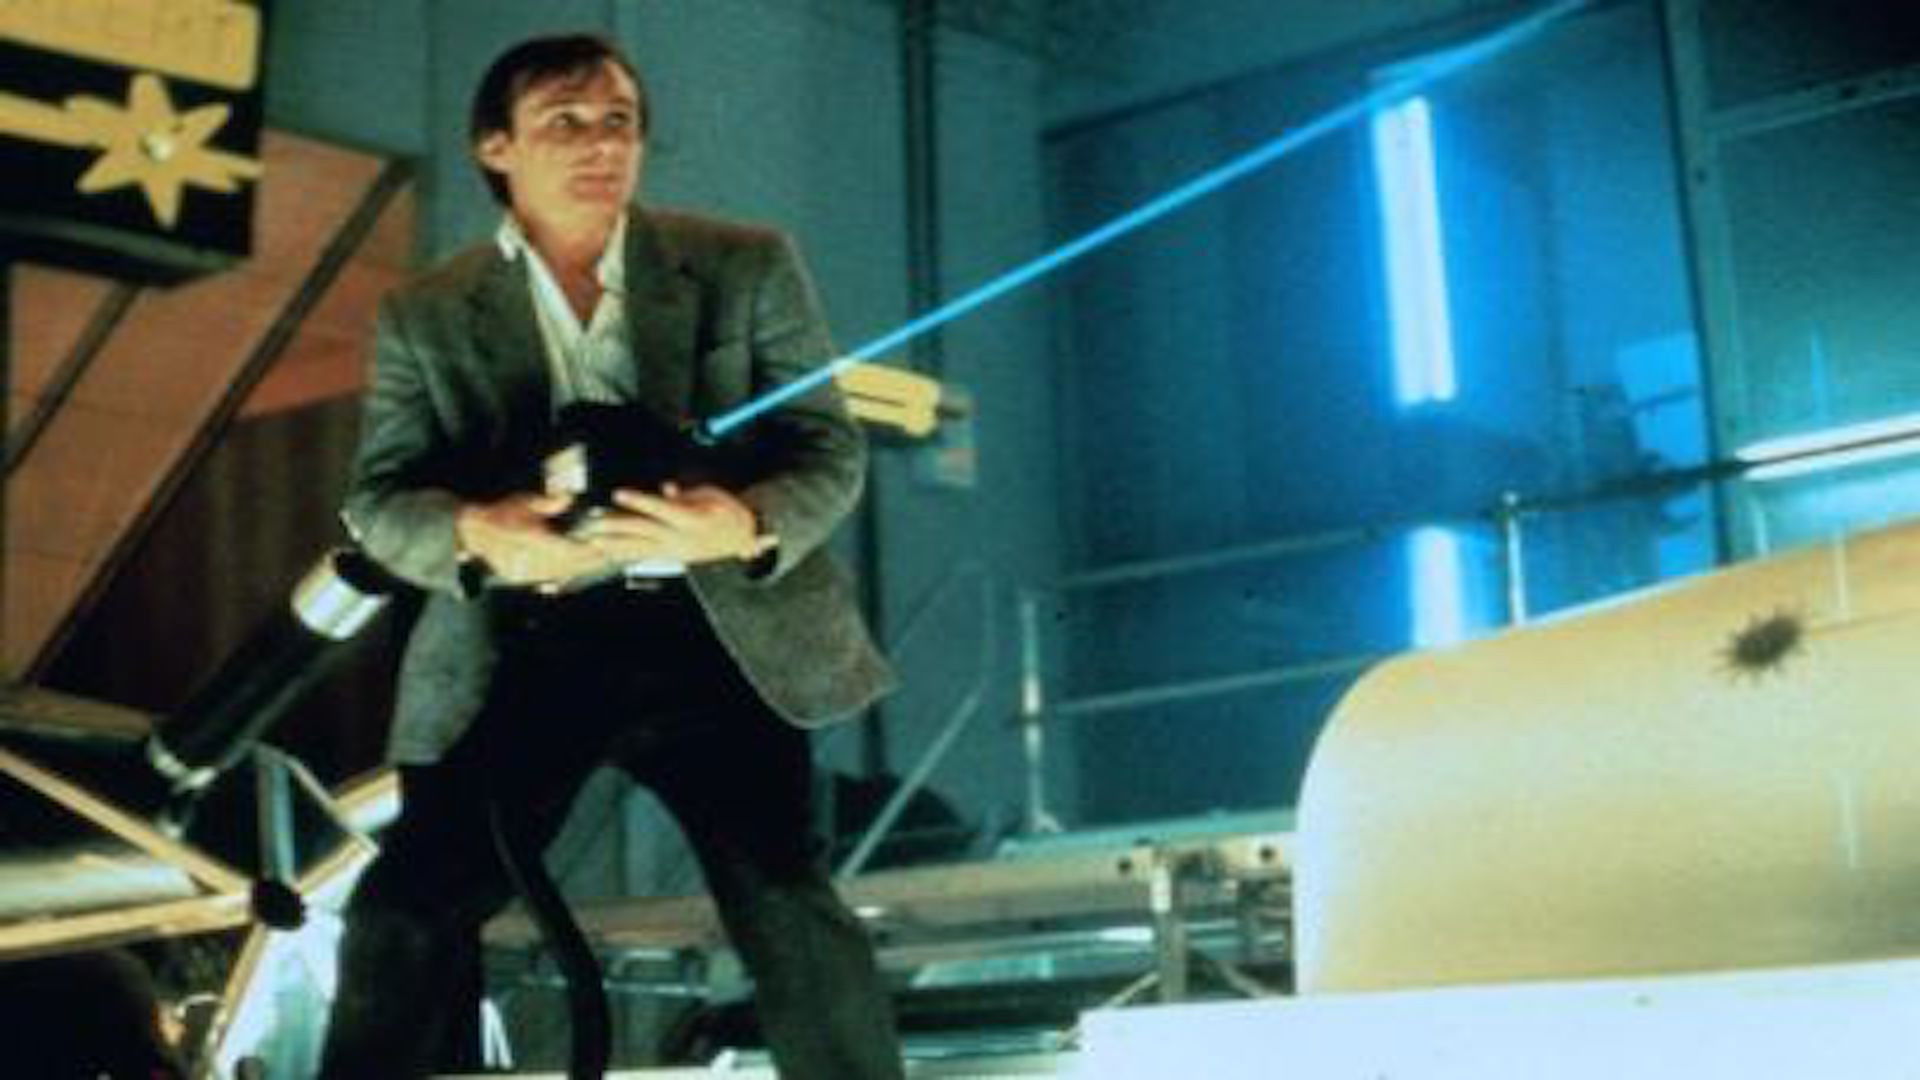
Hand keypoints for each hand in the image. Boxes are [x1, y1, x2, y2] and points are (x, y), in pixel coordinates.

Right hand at [455, 492, 611, 585]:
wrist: (471, 532)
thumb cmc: (500, 513)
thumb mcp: (524, 501)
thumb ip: (549, 502)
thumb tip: (570, 497)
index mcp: (530, 538)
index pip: (566, 548)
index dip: (586, 549)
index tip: (603, 545)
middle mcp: (528, 558)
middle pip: (566, 564)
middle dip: (588, 561)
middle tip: (608, 556)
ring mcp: (523, 571)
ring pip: (558, 574)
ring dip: (578, 570)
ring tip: (597, 564)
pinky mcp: (519, 578)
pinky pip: (546, 579)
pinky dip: (563, 575)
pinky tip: (576, 572)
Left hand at [574, 482, 775, 565]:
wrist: (745, 536)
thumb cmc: (730, 512)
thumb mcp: (713, 495)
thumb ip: (686, 494)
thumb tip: (666, 490)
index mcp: (692, 520)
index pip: (659, 509)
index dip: (638, 501)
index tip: (618, 494)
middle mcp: (681, 538)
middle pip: (644, 531)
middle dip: (617, 527)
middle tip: (594, 523)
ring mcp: (676, 550)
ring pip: (641, 547)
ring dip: (616, 544)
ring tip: (595, 541)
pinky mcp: (673, 555)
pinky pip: (645, 554)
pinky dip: (626, 553)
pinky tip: (610, 552)